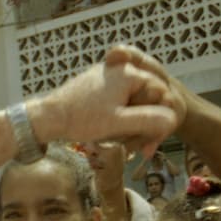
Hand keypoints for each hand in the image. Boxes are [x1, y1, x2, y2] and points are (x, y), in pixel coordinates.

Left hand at [34, 49, 180, 157]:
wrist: (48, 118)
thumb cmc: (82, 119)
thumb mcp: (119, 123)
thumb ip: (149, 120)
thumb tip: (172, 119)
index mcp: (127, 74)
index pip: (159, 92)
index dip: (162, 118)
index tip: (154, 140)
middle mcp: (119, 70)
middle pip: (146, 98)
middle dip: (147, 124)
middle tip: (144, 150)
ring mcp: (106, 78)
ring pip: (133, 102)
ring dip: (135, 125)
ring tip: (129, 147)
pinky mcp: (97, 87)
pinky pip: (119, 103)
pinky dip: (122, 119)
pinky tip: (118, 138)